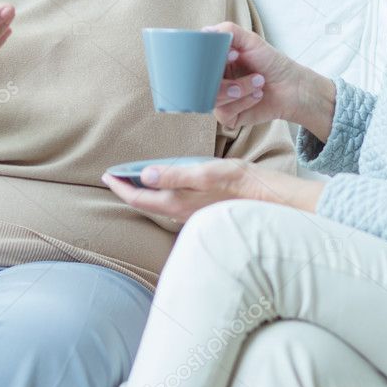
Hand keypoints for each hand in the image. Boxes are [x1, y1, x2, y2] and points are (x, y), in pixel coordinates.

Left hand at [101, 158, 324, 222]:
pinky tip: (167, 184)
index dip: (121, 188)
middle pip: (147, 204)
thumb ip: (177, 174)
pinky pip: (175, 204)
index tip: (107, 175)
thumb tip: (145, 175)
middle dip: (129, 191)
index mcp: (181, 204)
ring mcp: (196, 214)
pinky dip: (163, 193)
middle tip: (114, 176)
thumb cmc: (247, 184)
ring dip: (145, 193)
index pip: (140, 199)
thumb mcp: (211, 172)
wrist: (279, 203)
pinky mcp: (207, 210)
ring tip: (134, 178)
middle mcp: (185, 213)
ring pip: (161, 205)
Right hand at [202, 22, 301, 127]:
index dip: (209, 59)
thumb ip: (229, 31)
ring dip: (239, 88)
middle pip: (200, 82)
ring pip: (212, 97)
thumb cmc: (271, 62)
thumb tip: (205, 30)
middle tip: (242, 64)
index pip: (198, 62)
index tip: (232, 53)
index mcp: (215, 63)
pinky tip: (257, 96)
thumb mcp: (251, 41)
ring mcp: (220, 99)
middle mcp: (214, 81)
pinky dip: (243, 102)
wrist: (292, 87)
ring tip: (259, 81)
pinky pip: (223, 112)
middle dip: (224, 75)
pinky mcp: (228, 116)